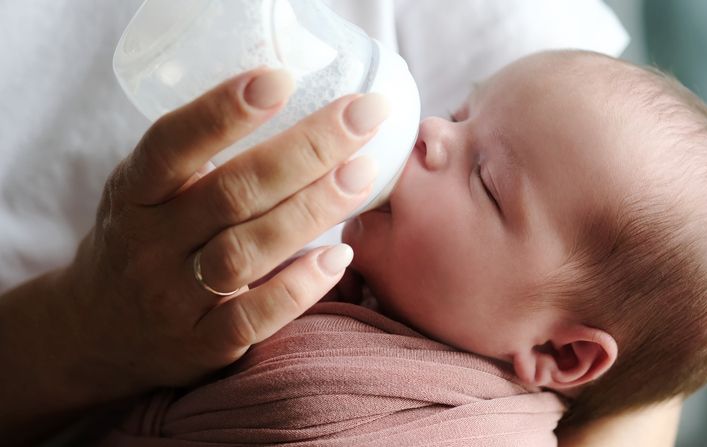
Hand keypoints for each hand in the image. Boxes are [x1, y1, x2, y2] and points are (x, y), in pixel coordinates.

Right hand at [59, 68, 387, 399]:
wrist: (98, 330)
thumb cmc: (143, 240)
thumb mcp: (147, 192)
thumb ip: (199, 161)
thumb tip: (299, 115)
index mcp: (134, 193)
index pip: (171, 144)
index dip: (222, 110)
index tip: (281, 77)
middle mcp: (150, 243)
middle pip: (231, 192)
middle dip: (305, 150)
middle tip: (363, 116)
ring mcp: (174, 297)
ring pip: (246, 251)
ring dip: (311, 210)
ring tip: (362, 173)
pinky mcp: (203, 343)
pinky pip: (256, 316)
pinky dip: (301, 286)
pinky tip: (340, 255)